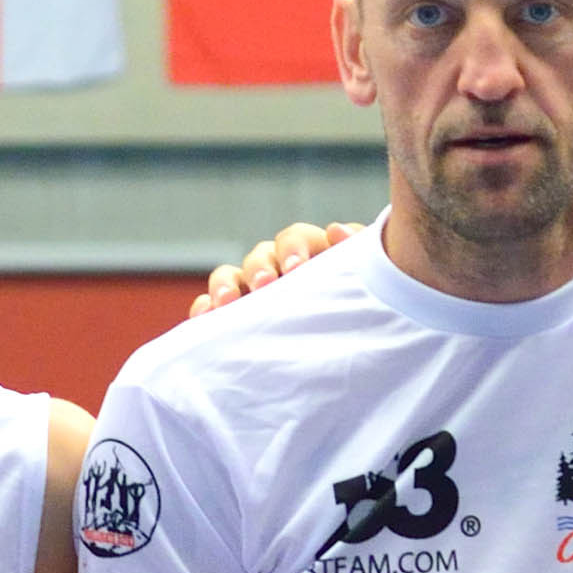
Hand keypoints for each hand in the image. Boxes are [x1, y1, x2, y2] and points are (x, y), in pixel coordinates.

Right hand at [194, 221, 357, 308]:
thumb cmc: (364, 304)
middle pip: (260, 254)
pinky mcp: (232, 314)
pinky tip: (203, 321)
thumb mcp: (369, 278)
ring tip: (227, 304)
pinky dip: (204, 309)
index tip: (296, 268)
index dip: (294, 249)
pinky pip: (209, 306)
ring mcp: (251, 289)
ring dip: (226, 286)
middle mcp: (276, 265)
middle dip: (260, 268)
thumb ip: (358, 252)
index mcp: (310, 252)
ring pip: (229, 276)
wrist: (361, 340)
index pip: (296, 238)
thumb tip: (336, 231)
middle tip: (265, 284)